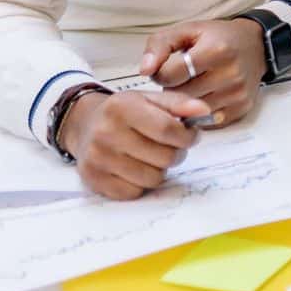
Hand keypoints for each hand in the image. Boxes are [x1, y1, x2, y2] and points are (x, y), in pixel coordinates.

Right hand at [60, 89, 209, 200]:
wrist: (86, 126)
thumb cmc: (125, 113)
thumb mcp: (149, 99)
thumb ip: (178, 103)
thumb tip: (204, 111)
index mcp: (122, 107)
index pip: (168, 130)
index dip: (188, 137)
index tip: (191, 136)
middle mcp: (106, 133)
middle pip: (164, 157)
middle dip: (176, 153)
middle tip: (171, 147)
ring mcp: (98, 159)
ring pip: (153, 178)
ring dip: (160, 170)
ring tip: (153, 157)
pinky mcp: (94, 180)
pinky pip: (135, 192)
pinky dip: (141, 183)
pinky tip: (136, 168)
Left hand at [139, 19, 266, 125]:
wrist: (256, 45)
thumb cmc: (217, 37)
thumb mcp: (187, 30)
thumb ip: (160, 45)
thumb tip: (144, 70)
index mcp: (215, 50)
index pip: (171, 75)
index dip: (161, 73)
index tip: (167, 68)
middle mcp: (230, 73)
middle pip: (181, 95)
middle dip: (174, 89)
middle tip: (180, 78)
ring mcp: (237, 93)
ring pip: (193, 112)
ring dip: (186, 103)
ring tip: (191, 86)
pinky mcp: (242, 108)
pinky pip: (208, 122)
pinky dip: (200, 113)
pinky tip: (203, 98)